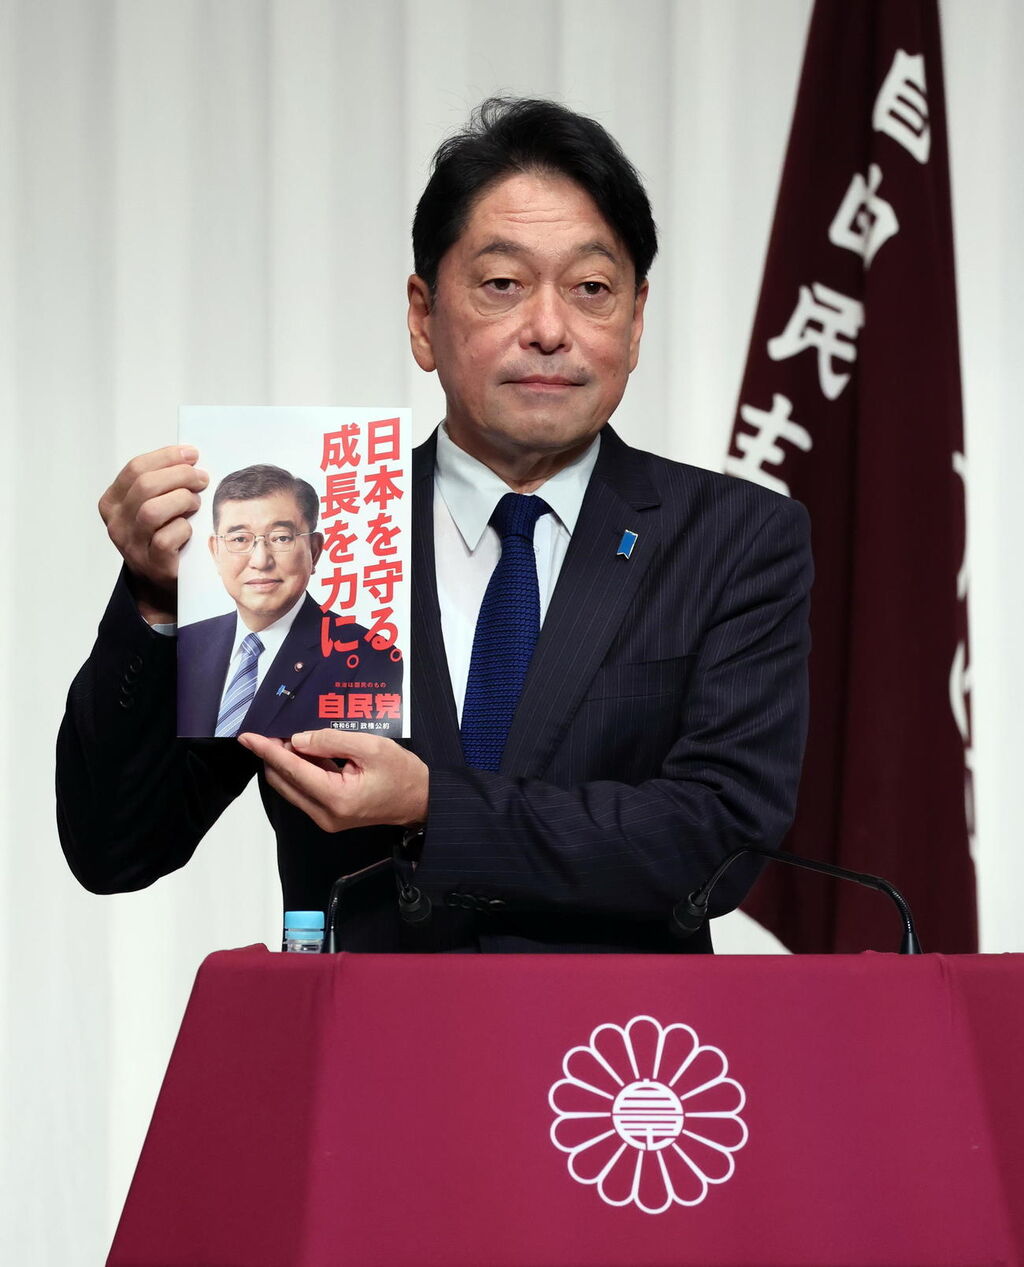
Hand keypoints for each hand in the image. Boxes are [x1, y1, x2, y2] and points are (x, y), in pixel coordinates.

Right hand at [98, 444, 208, 623]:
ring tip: (195, 502)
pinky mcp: (152, 564)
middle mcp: (117, 523)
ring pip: (152, 510)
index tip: (192, 454)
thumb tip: (189, 457)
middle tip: (201, 478)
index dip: (166, 457)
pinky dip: (184, 528)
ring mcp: (132, 545)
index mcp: (112, 502)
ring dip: (181, 500)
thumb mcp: (154, 506)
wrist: (160, 582)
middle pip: (145, 486)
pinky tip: (191, 528)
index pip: (135, 469)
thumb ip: (162, 483)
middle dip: (179, 476)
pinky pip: (167, 538)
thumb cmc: (161, 536)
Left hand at [237, 729, 428, 833]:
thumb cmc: (402, 773)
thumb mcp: (371, 747)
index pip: (292, 769)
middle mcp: (325, 813)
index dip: (267, 751)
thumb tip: (298, 740)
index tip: (247, 736)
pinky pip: (305, 791)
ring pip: (292, 787)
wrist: (420, 801)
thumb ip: (331, 741)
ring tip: (286, 739)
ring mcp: (326, 818)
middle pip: (284, 782)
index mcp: (336, 797)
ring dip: (285, 764)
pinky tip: (301, 753)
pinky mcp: (329, 816)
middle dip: (273, 756)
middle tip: (271, 731)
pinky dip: (299, 772)